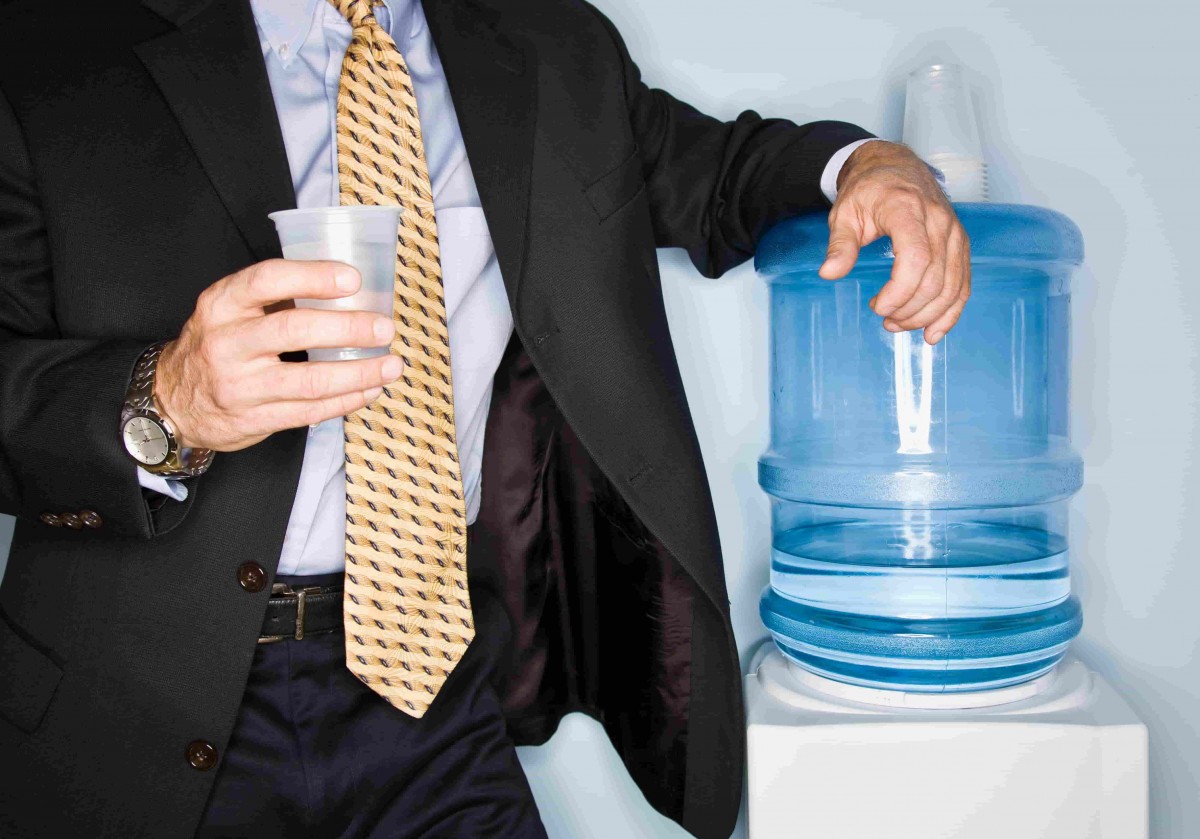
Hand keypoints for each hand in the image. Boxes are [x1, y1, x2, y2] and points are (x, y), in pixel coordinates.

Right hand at [155, 259, 400, 451]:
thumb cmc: (216, 346)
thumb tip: (347, 286)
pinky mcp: (253, 420)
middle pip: (295, 330)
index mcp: (222, 304)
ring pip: (310, 381)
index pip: (268, 280)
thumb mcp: (229, 311)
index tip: (353, 279)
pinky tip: (370, 389)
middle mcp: (227, 343)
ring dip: (359, 373)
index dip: (313, 277)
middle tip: (384, 328)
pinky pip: (310, 412)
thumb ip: (276, 297)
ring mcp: (240, 386)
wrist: (172, 402)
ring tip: (391, 364)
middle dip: (349, 329)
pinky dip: (346, 400)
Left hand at [819, 140, 970, 344]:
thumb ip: (840, 244)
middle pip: (935, 278)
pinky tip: (933, 331)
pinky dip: (951, 312)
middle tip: (884, 319)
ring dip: (926, 315)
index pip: (916, 258)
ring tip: (898, 324)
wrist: (895, 167)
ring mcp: (953, 233)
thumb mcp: (845, 213)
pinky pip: (963, 284)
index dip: (900, 291)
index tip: (878, 307)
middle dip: (909, 309)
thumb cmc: (869, 189)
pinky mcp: (959, 244)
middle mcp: (938, 221)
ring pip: (952, 285)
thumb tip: (829, 273)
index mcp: (907, 209)